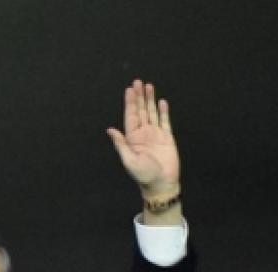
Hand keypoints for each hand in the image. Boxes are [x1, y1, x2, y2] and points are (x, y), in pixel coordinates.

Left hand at [106, 80, 179, 195]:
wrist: (161, 184)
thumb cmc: (144, 175)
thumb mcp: (129, 160)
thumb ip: (121, 144)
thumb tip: (110, 130)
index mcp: (132, 138)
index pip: (131, 116)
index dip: (130, 102)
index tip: (129, 90)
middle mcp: (143, 134)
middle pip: (141, 111)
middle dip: (139, 97)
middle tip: (138, 82)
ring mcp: (155, 135)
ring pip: (152, 113)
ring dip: (150, 100)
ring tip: (149, 86)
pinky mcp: (167, 138)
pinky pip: (165, 122)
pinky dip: (163, 112)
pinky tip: (161, 102)